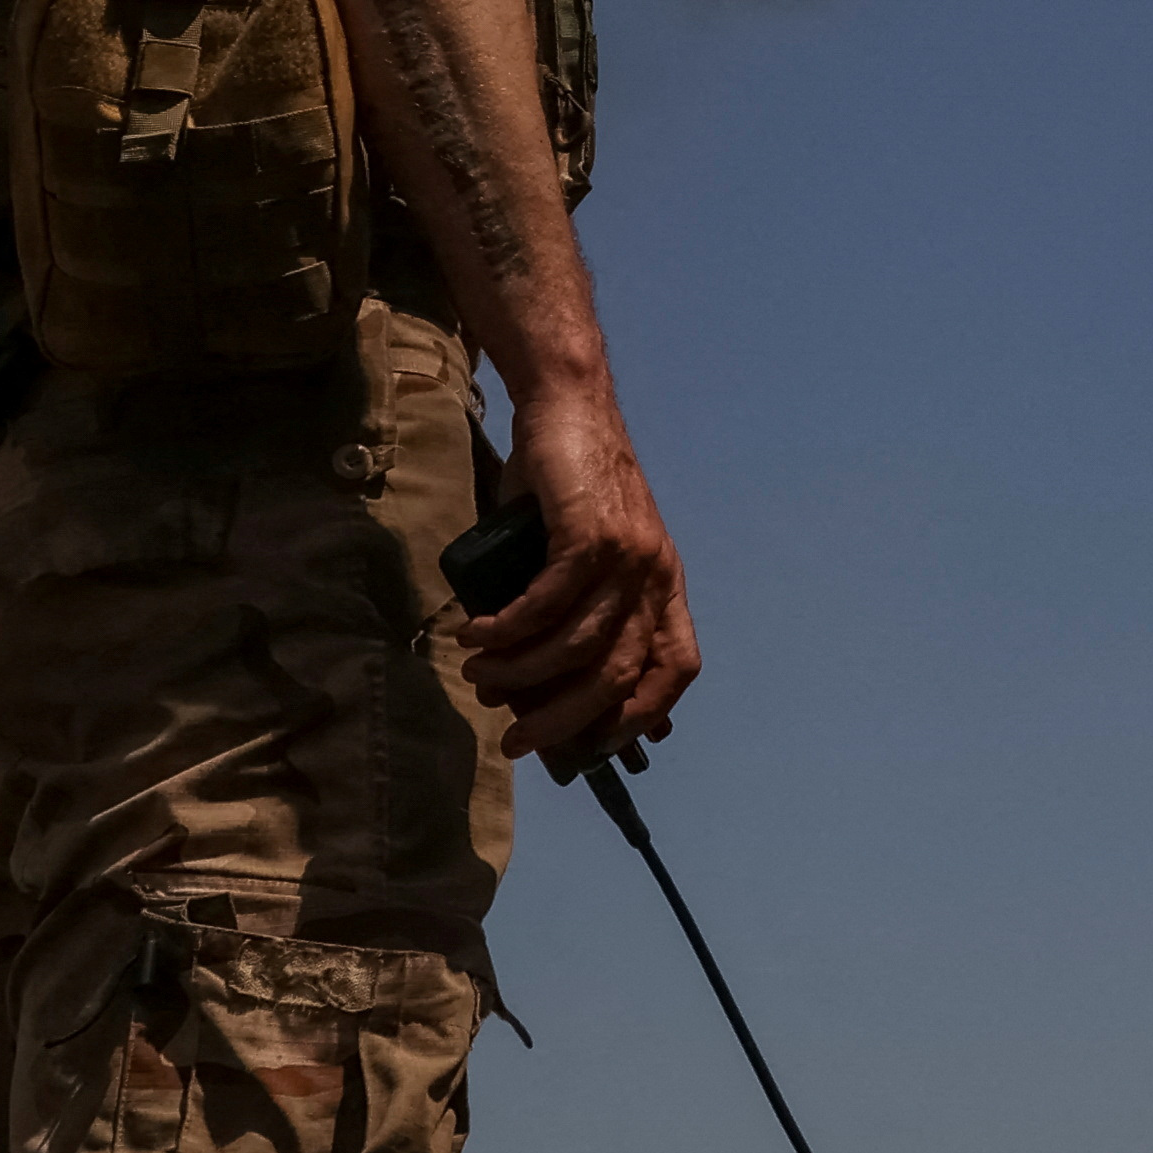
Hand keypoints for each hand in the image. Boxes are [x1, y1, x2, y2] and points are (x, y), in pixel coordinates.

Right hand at [463, 388, 701, 770]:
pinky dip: (509, 628)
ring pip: (578, 644)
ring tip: (478, 675)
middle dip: (564, 719)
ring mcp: (628, 554)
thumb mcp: (584, 556)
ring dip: (521, 673)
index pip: (676, 668)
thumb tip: (541, 685)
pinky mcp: (590, 532)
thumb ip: (576, 611)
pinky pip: (548, 602)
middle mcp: (655, 575)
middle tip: (515, 740)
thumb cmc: (567, 488)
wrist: (566, 406)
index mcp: (663, 586)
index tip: (592, 745)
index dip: (641, 715)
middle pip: (620, 673)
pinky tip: (476, 634)